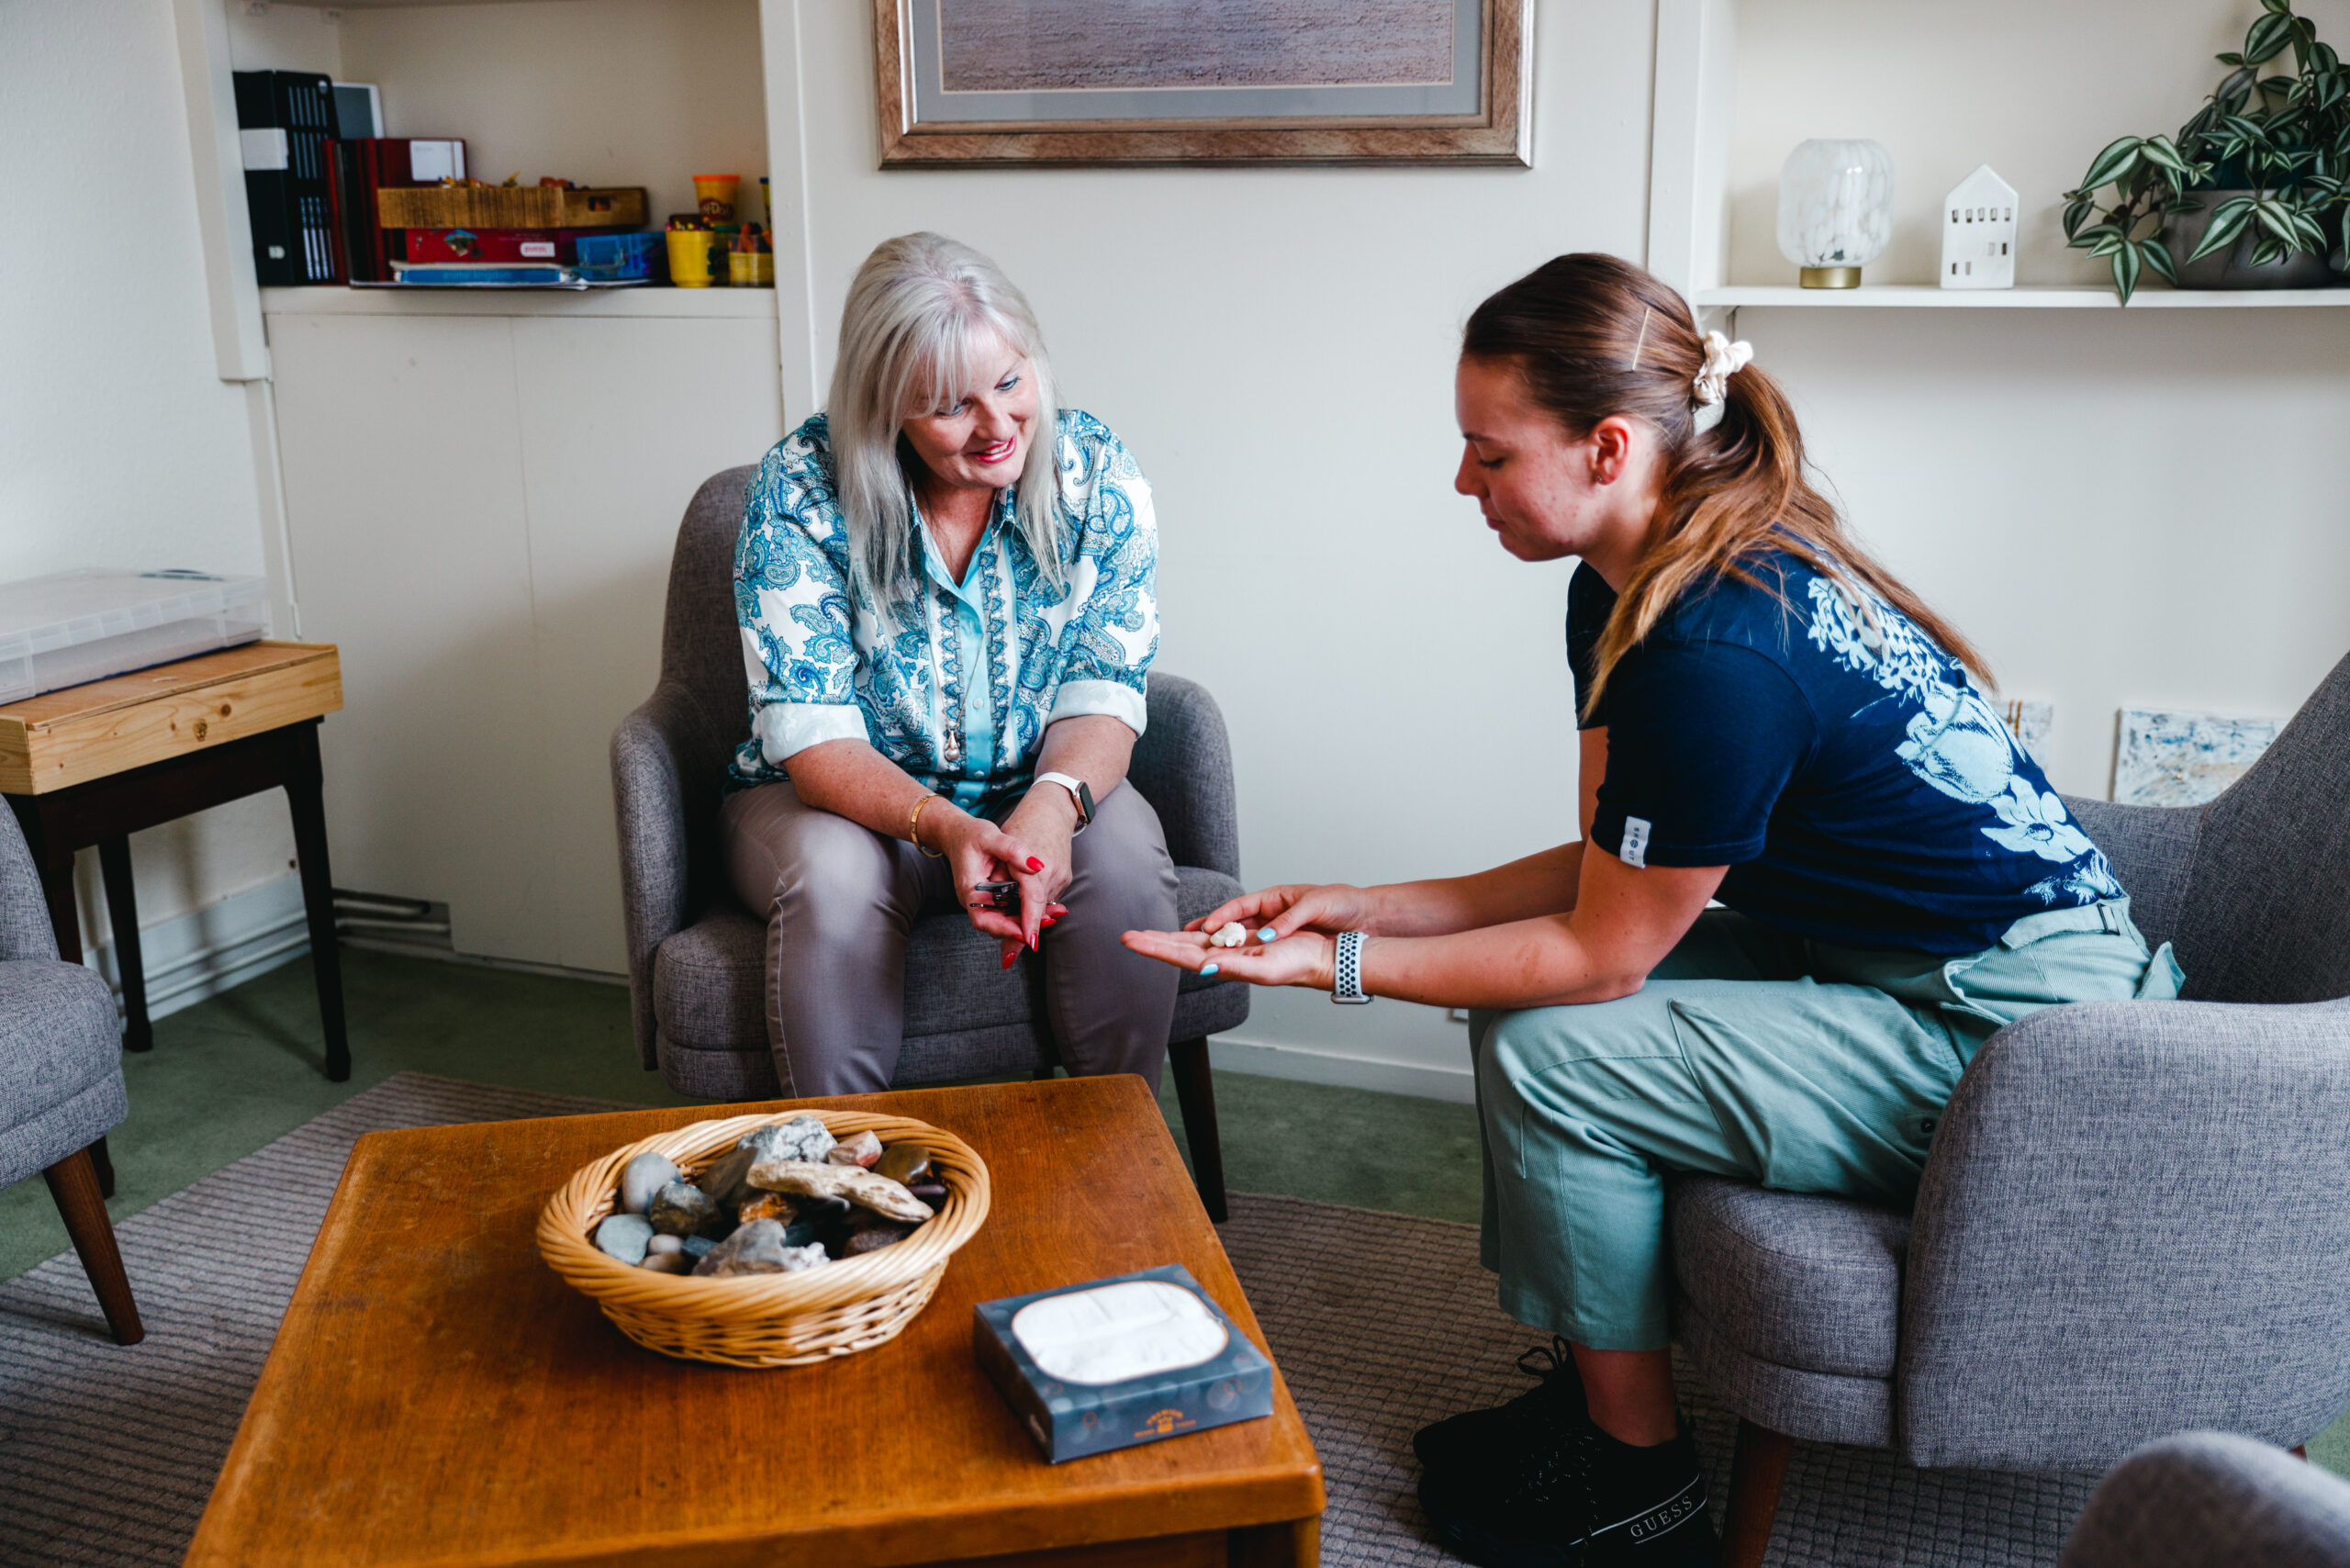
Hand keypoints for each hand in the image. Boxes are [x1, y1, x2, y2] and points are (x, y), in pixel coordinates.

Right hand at [935, 809, 1064, 957]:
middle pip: (998, 926)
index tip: (1027, 933)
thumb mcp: (990, 837)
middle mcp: (976, 901)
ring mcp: (984, 901)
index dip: (1005, 929)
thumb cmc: (970, 835)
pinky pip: (1009, 911)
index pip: (984, 919)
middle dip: (1023, 928)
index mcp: (970, 890)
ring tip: (1053, 915)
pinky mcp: (994, 898)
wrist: (958, 833)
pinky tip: (1047, 907)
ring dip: (1028, 921)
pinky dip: (1026, 911)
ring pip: (1005, 921)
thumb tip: (1037, 864)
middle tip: (1050, 921)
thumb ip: (1013, 849)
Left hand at [1121, 926, 1336, 990]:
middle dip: (1153, 943)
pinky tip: (1183, 932)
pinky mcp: (1242, 940)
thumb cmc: (1296, 965)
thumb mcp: (1264, 968)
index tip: (1130, 942)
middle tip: (1125, 936)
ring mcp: (1231, 949)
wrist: (1319, 957)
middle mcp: (1222, 958)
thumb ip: (1233, 966)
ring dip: (1166, 939)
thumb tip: (1204, 967)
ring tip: (1145, 935)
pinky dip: (1191, 933)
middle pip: (1179, 949)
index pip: (1180, 957)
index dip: (1155, 949)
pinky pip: (1210, 935)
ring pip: (1190, 943)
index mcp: (1223, 965)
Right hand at [1189, 882, 1373, 941]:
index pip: (1240, 907)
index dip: (1221, 917)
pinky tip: (1221, 961)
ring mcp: (1273, 930)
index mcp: (1274, 898)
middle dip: (1205, 931)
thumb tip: (1267, 937)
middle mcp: (1269, 914)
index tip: (1205, 928)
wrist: (1364, 918)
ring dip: (1215, 944)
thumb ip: (1290, 919)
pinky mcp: (1282, 943)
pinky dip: (1236, 954)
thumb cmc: (1342, 904)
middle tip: (1180, 936)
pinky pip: (1253, 949)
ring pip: (1236, 937)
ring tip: (1188, 950)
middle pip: (1230, 923)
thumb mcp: (1316, 905)